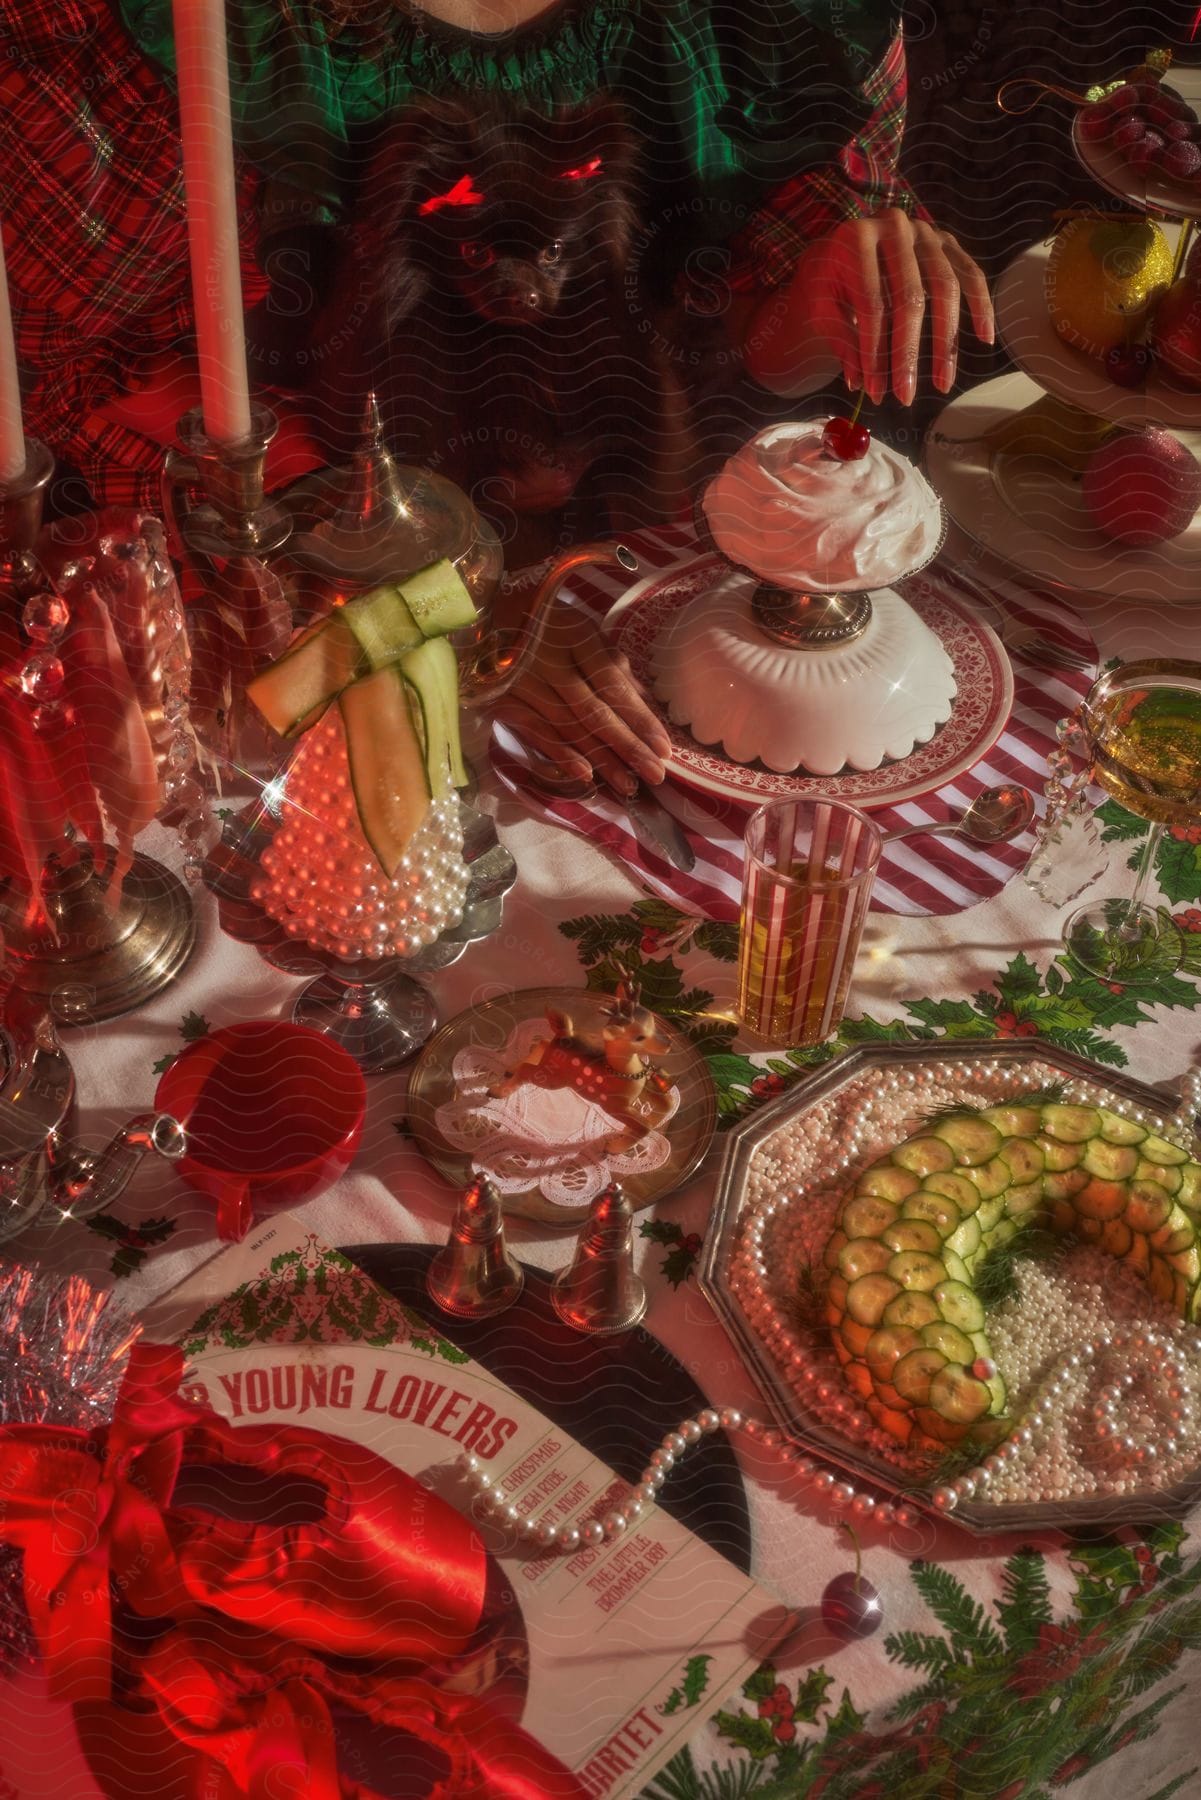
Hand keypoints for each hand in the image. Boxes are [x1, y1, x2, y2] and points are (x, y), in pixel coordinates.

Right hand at [495, 603, 670, 796]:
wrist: (480, 613)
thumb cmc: (544, 622)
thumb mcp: (582, 630)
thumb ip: (612, 664)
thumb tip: (645, 700)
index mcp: (577, 638)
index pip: (614, 686)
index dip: (640, 719)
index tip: (664, 748)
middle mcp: (551, 661)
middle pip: (595, 711)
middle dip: (628, 746)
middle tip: (655, 775)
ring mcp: (525, 682)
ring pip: (568, 727)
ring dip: (600, 759)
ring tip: (628, 785)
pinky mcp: (503, 699)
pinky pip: (535, 731)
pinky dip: (560, 754)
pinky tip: (584, 774)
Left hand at [763, 212, 993, 405]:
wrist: (841, 248)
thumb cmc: (828, 282)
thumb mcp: (821, 307)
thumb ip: (841, 339)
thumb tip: (860, 382)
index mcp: (856, 238)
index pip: (871, 303)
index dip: (873, 351)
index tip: (873, 392)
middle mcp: (895, 226)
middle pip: (910, 298)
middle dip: (908, 354)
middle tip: (905, 398)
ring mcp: (926, 232)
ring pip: (946, 289)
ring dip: (947, 342)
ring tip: (942, 384)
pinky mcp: (947, 241)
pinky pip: (971, 274)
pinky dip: (981, 306)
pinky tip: (985, 338)